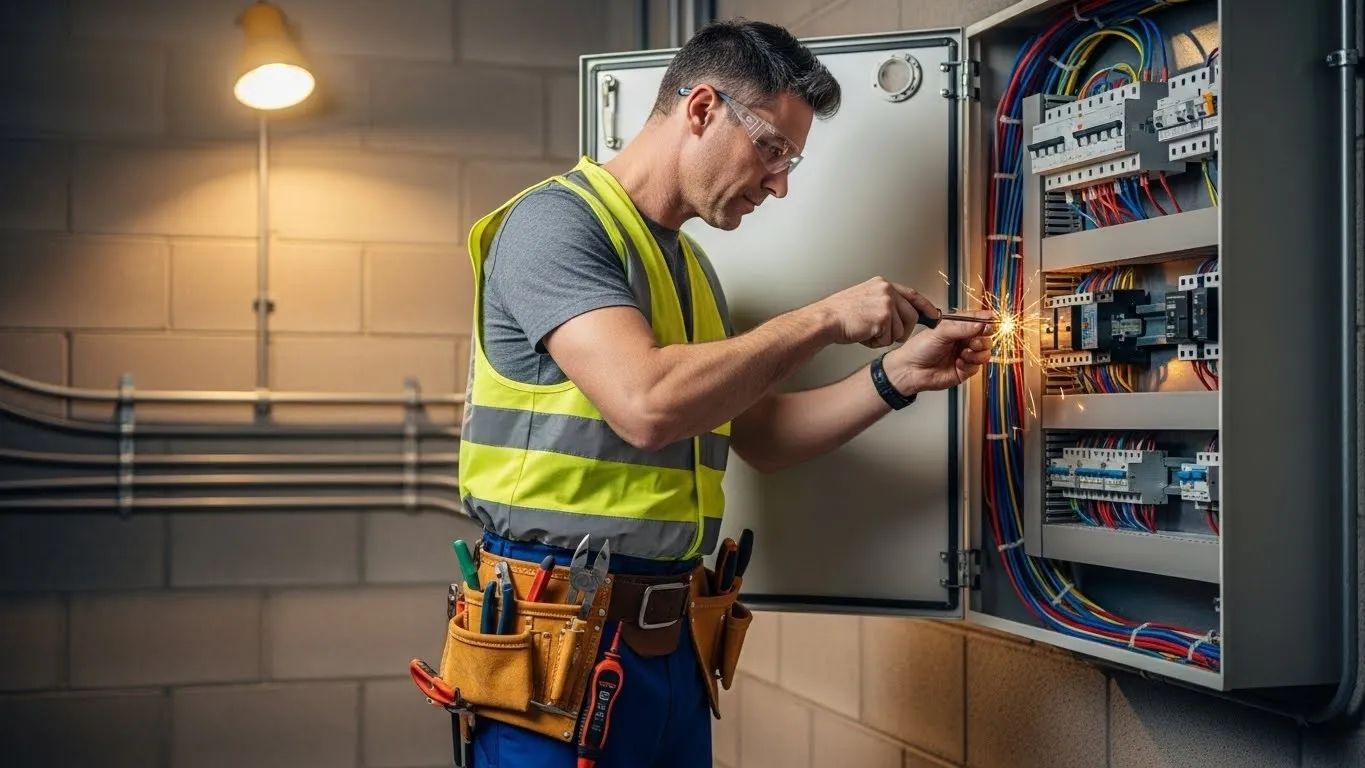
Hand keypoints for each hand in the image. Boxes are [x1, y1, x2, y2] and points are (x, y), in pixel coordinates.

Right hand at [813, 278, 939, 347]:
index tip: (934, 314)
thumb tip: (900, 313)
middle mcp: (886, 290)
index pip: (912, 294)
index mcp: (882, 284)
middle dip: (902, 331)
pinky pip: (889, 339)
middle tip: (887, 334)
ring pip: (900, 330)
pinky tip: (864, 335)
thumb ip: (884, 301)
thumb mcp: (865, 298)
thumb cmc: (840, 314)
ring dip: (885, 337)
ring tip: (868, 331)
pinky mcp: (883, 317)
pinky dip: (876, 342)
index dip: (925, 306)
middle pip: (911, 316)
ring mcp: (886, 303)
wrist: (826, 319)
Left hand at [883, 309, 993, 393]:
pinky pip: (976, 367)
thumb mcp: (940, 332)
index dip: (986, 320)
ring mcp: (964, 356)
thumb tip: (981, 324)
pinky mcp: (963, 371)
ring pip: (984, 353)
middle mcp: (962, 341)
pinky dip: (969, 364)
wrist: (910, 370)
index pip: (976, 321)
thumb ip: (962, 328)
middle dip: (983, 339)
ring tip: (964, 353)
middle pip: (985, 338)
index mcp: (956, 328)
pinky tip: (958, 363)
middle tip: (974, 341)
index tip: (992, 320)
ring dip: (977, 353)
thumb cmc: (919, 348)